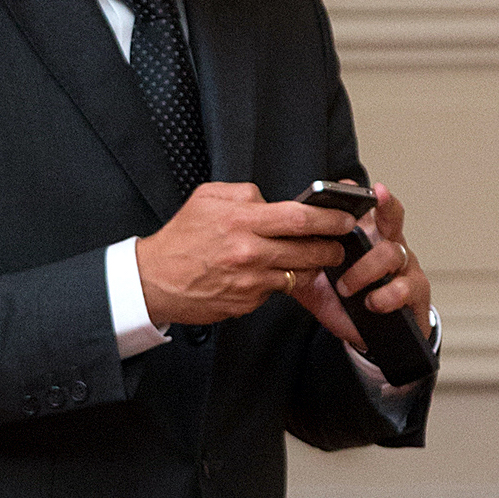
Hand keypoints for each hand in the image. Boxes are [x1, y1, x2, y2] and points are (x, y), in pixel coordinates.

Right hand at [136, 183, 352, 326]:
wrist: (154, 280)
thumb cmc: (181, 237)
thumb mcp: (208, 198)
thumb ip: (245, 194)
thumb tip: (272, 200)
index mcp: (241, 221)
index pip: (299, 218)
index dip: (329, 218)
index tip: (344, 217)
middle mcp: (248, 253)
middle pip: (309, 250)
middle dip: (331, 247)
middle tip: (338, 242)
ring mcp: (249, 282)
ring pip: (299, 275)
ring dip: (312, 267)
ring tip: (312, 258)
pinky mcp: (247, 303)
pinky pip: (277, 290)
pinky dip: (281, 281)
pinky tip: (274, 272)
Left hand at [285, 181, 431, 345]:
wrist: (364, 335)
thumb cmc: (343, 300)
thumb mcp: (317, 277)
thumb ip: (304, 257)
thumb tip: (279, 239)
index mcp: (368, 237)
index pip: (373, 207)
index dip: (373, 196)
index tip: (365, 187)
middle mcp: (390, 247)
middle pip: (394, 219)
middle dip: (384, 212)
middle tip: (363, 215)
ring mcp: (406, 269)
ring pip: (393, 253)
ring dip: (365, 269)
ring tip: (345, 286)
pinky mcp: (414, 295)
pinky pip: (406, 288)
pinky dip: (386, 295)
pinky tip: (371, 303)